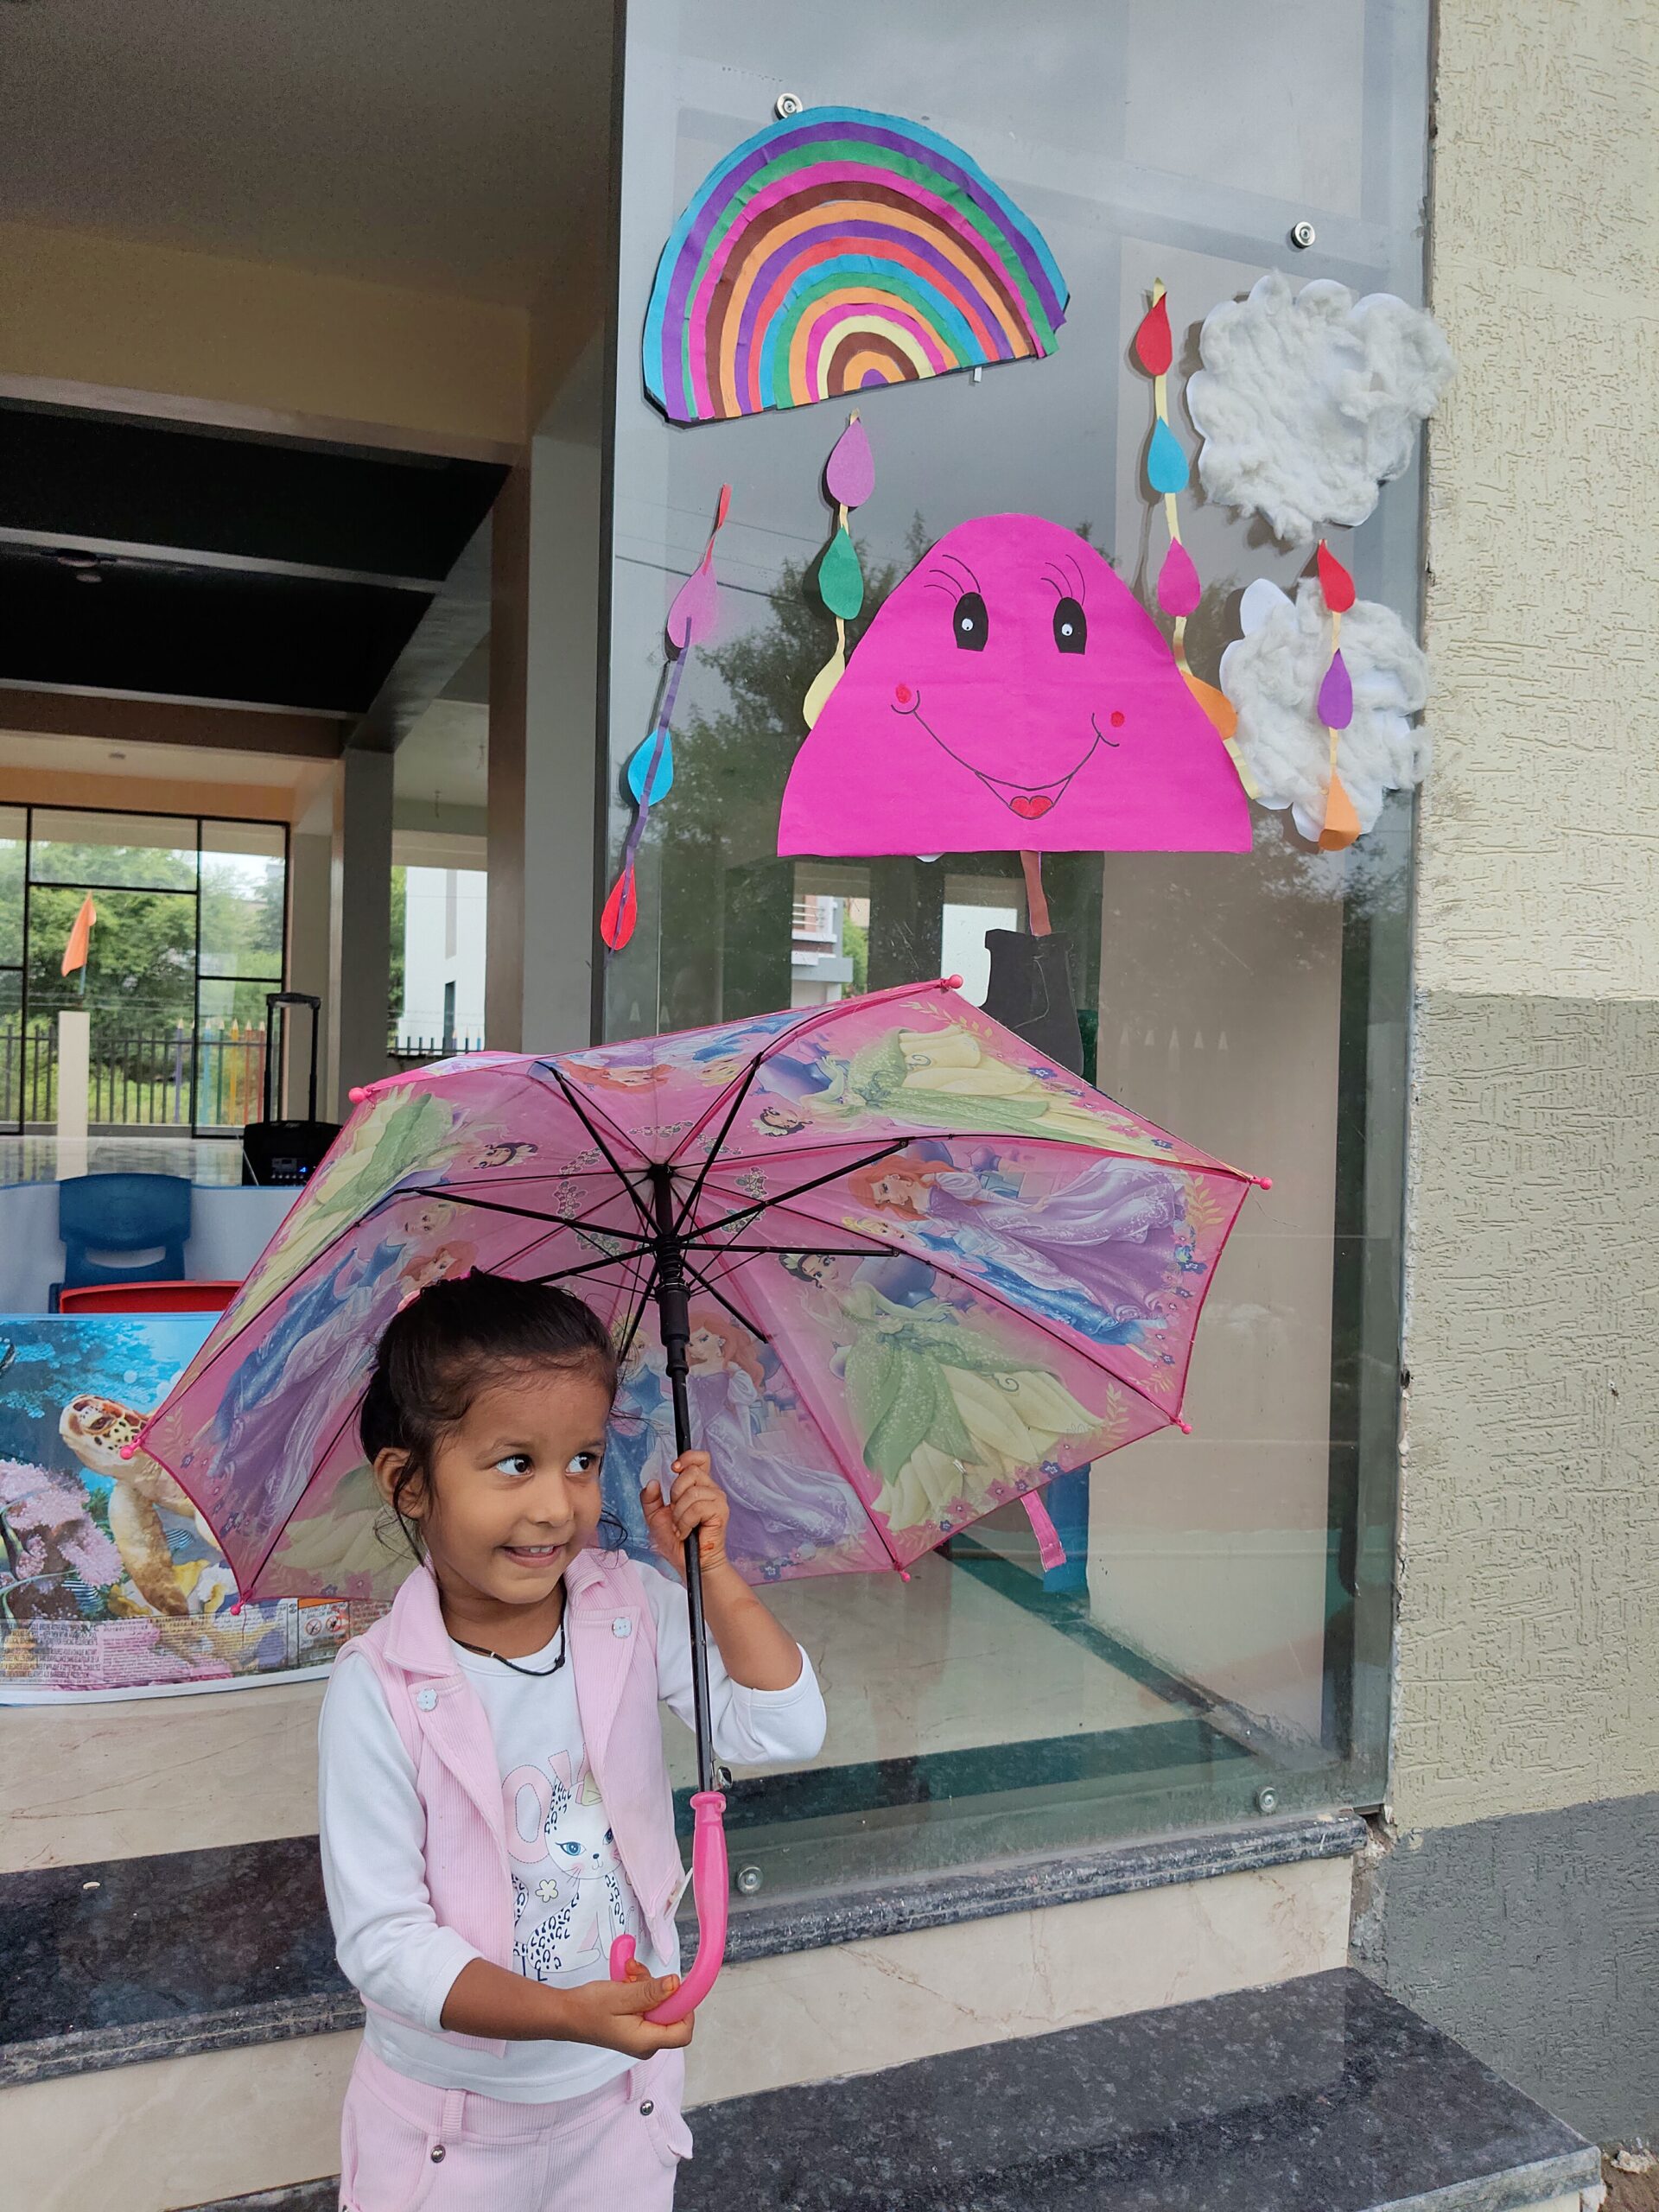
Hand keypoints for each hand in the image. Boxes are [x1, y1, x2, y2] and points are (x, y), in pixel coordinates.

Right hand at [555, 1973, 693, 2055]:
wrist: (567, 2014)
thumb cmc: (589, 2009)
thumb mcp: (622, 1995)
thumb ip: (651, 1992)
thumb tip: (676, 1985)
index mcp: (646, 2041)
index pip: (684, 2031)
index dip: (684, 2007)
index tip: (673, 1986)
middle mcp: (647, 2043)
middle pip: (672, 2014)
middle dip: (659, 1989)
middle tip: (639, 1975)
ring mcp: (641, 2036)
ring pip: (659, 2006)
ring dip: (647, 1985)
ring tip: (628, 1974)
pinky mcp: (635, 2027)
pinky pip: (648, 2006)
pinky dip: (641, 1990)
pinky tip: (626, 1981)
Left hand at [642, 1451, 730, 1576]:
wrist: (688, 1562)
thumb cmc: (676, 1541)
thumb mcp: (655, 1517)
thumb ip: (650, 1499)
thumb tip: (652, 1483)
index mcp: (698, 1486)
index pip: (701, 1459)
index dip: (688, 1457)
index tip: (674, 1468)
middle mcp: (710, 1489)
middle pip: (692, 1472)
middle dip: (676, 1493)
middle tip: (676, 1512)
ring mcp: (717, 1500)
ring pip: (693, 1492)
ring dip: (679, 1513)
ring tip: (681, 1526)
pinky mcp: (721, 1512)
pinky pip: (697, 1507)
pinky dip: (686, 1521)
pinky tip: (687, 1531)